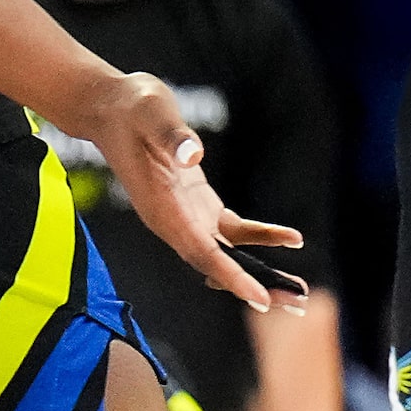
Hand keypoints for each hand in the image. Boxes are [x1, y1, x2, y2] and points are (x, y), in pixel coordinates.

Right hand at [80, 71, 304, 313]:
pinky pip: (232, 229)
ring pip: (227, 254)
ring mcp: (185, 215)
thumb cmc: (132, 107)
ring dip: (260, 272)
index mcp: (161, 207)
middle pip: (217, 264)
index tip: (257, 297)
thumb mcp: (152, 112)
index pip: (199, 250)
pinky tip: (291, 240)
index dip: (230, 274)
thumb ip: (171, 136)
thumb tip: (193, 156)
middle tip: (295, 304)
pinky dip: (261, 236)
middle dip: (254, 285)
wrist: (112, 107)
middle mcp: (172, 221)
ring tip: (298, 291)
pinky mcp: (197, 203)